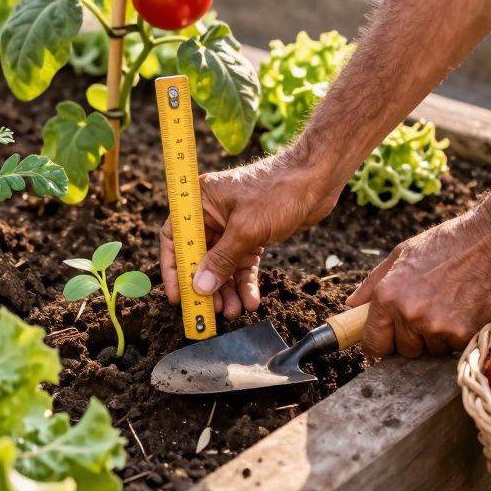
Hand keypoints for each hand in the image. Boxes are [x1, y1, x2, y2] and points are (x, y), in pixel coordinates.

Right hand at [158, 155, 337, 319]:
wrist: (316, 180)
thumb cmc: (279, 192)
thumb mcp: (246, 230)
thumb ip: (221, 260)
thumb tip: (200, 287)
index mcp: (200, 201)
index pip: (174, 238)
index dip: (173, 269)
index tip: (177, 296)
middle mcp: (211, 213)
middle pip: (199, 257)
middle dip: (205, 285)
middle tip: (210, 310)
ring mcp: (232, 225)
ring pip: (221, 264)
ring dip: (226, 289)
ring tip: (234, 311)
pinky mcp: (251, 235)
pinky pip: (241, 263)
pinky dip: (245, 282)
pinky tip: (251, 300)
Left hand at [346, 210, 490, 356]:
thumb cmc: (450, 243)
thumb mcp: (402, 254)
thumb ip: (372, 284)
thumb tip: (350, 306)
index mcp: (386, 294)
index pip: (373, 343)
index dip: (380, 345)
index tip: (388, 341)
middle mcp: (408, 313)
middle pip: (403, 351)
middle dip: (413, 338)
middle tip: (430, 310)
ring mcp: (436, 326)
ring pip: (431, 351)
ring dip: (438, 337)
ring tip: (451, 305)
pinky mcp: (464, 334)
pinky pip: (455, 349)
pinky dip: (460, 336)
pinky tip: (467, 310)